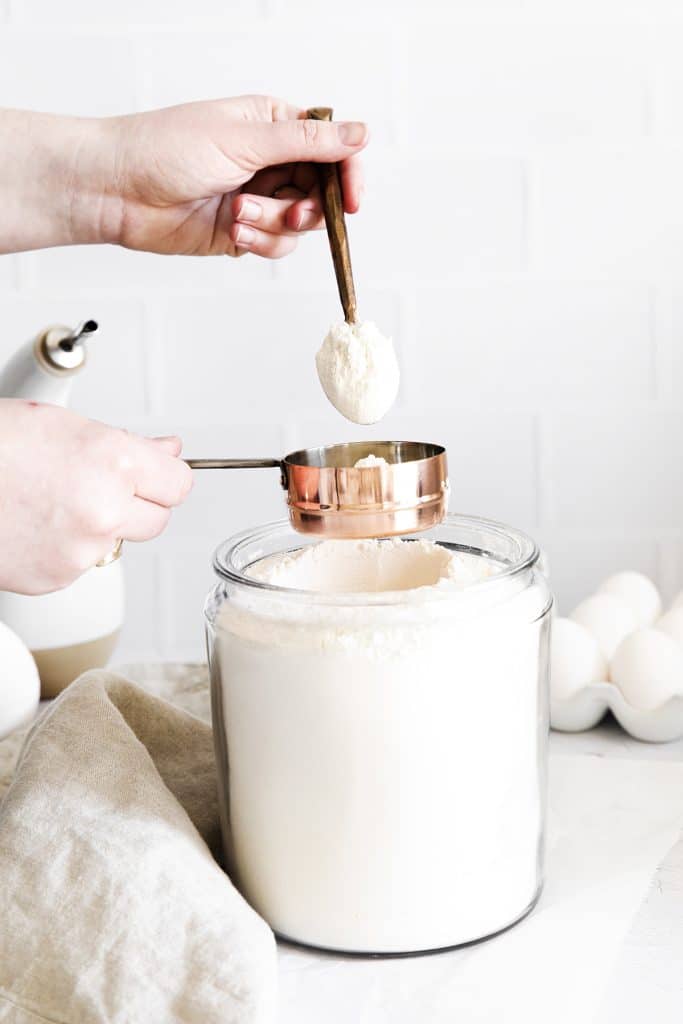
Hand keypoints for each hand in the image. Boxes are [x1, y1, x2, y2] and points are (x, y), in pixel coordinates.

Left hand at [0, 98, 367, 258]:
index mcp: (273, 126)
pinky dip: (259, 243)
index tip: (352, 201)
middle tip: (290, 211)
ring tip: (238, 214)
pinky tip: (232, 232)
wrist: (118, 190)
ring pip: (299, 225)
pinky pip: (275, 245)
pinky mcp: (242, 232)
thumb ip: (307, 142)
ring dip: (273, 224)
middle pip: (321, 192)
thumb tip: (361, 133)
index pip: (331, 149)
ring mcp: (257, 199)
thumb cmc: (167, 148)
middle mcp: (269, 162)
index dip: (348, 174)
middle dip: (308, 208)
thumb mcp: (245, 139)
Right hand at [0, 400, 192, 594]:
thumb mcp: (67, 425)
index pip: (179, 484)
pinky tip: (34, 524)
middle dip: (137, 504)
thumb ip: (129, 446)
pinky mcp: (55, 578)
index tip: (155, 475)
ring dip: (98, 528)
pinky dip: (65, 549)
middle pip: (158, 519)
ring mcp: (80, 550)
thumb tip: (169, 452)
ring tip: (50, 501)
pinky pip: (81, 564)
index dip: (165, 477)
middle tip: (97, 485)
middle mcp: (104, 510)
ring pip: (116, 543)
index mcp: (113, 463)